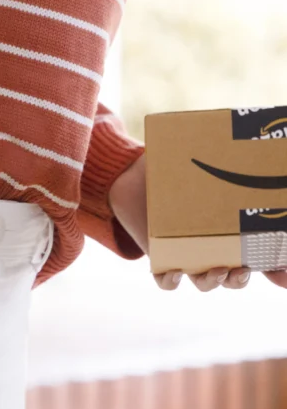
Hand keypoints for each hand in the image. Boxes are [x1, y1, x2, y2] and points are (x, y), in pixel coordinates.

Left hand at [108, 153, 286, 290]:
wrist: (137, 175)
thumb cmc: (180, 166)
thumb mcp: (208, 161)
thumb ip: (229, 156)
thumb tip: (263, 126)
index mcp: (233, 231)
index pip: (263, 258)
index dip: (278, 268)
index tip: (283, 273)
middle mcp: (214, 248)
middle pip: (236, 277)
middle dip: (242, 278)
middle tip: (244, 267)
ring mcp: (187, 255)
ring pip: (206, 282)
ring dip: (214, 281)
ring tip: (216, 269)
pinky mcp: (158, 256)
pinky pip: (166, 281)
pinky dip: (170, 282)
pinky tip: (174, 273)